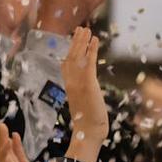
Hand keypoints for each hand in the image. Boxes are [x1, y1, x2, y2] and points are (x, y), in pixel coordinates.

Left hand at [0, 122, 43, 161]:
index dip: (4, 152)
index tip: (7, 140)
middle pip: (5, 157)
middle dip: (2, 142)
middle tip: (1, 126)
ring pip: (11, 156)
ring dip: (7, 142)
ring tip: (5, 128)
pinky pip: (20, 158)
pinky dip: (17, 147)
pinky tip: (16, 136)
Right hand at [61, 27, 106, 161]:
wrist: (89, 132)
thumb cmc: (89, 124)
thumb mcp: (84, 106)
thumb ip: (85, 96)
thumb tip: (89, 95)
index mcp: (70, 87)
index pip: (67, 66)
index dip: (70, 52)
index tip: (73, 42)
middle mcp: (71, 82)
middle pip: (70, 57)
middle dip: (75, 42)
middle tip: (80, 29)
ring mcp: (78, 82)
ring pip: (77, 56)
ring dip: (82, 41)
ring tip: (86, 29)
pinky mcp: (88, 83)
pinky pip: (88, 62)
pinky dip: (91, 49)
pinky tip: (95, 39)